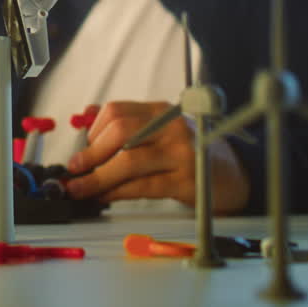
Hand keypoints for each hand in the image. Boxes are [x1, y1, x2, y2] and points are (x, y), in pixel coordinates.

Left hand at [63, 101, 249, 213]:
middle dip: (91, 153)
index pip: (117, 111)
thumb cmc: (189, 154)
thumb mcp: (161, 132)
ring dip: (98, 177)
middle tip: (74, 169)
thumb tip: (85, 118)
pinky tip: (104, 196)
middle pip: (120, 132)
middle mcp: (171, 127)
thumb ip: (129, 126)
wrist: (232, 177)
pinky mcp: (185, 181)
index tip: (82, 149)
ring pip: (128, 161)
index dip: (93, 131)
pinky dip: (117, 192)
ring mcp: (180, 153)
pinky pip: (141, 186)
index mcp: (161, 110)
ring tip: (81, 188)